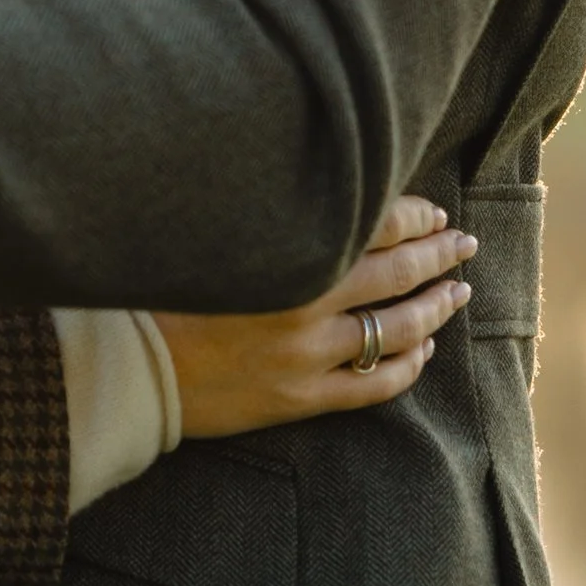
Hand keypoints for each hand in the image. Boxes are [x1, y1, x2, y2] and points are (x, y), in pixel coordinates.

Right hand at [158, 197, 474, 438]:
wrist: (122, 366)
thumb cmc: (153, 286)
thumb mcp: (208, 229)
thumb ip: (264, 210)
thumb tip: (317, 186)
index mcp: (287, 253)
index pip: (375, 225)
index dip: (414, 217)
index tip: (433, 211)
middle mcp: (304, 303)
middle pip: (397, 274)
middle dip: (439, 255)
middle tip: (464, 243)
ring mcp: (305, 356)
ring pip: (395, 330)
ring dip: (435, 310)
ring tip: (458, 294)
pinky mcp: (297, 398)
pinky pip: (372, 387)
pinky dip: (406, 367)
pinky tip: (422, 352)